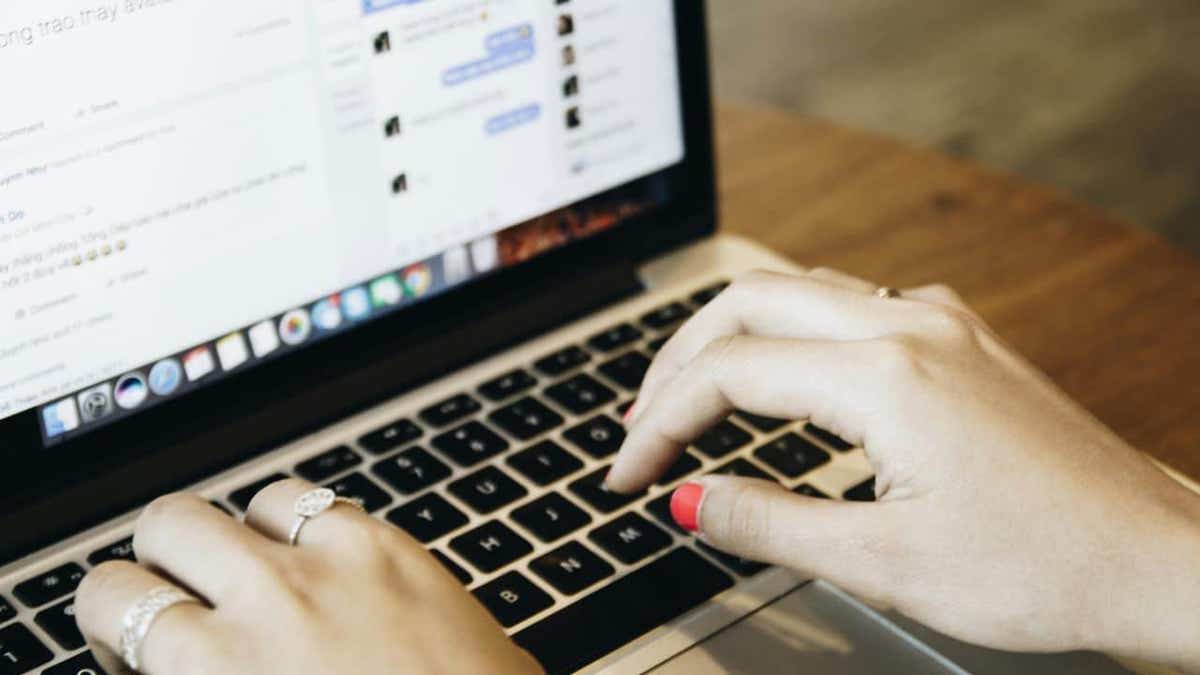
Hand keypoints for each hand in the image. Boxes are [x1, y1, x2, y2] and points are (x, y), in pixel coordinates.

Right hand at [74, 479, 542, 674]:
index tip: (137, 639)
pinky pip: (321, 503)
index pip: (112, 595)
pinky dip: (309, 530)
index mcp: (214, 667)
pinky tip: (324, 570)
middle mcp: (268, 601)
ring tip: (263, 582)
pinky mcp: (395, 548)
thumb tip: (164, 658)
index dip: (115, 618)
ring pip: (246, 499)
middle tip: (190, 600)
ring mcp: (337, 563)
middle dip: (165, 560)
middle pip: (169, 522)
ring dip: (241, 537)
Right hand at [608, 269, 1199, 670]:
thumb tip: (689, 499)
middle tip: (640, 426)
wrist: (1158, 562)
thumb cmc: (1047, 567)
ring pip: (799, 290)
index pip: (730, 371)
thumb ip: (769, 523)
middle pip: (751, 302)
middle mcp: (911, 325)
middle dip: (677, 361)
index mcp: (887, 375)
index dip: (660, 422)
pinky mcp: (959, 339)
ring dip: (733, 337)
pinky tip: (783, 377)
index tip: (630, 475)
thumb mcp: (885, 565)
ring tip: (691, 396)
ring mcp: (941, 323)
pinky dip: (790, 334)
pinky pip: (849, 303)